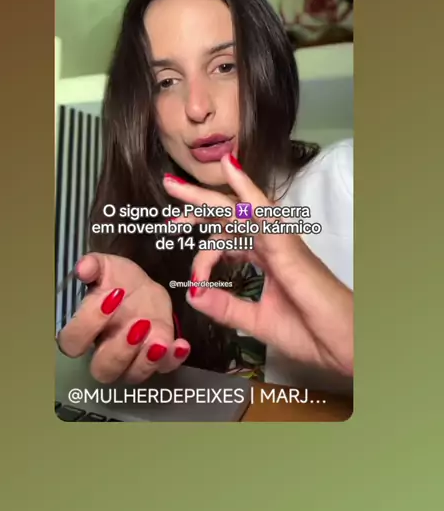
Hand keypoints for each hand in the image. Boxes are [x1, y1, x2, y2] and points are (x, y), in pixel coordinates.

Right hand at [57, 253, 189, 382]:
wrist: (144, 288)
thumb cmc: (118, 281)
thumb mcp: (105, 267)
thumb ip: (92, 266)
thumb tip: (83, 268)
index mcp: (86, 331)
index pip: (73, 342)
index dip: (88, 323)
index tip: (112, 295)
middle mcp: (105, 350)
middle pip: (102, 370)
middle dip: (120, 350)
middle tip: (139, 324)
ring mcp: (132, 358)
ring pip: (132, 376)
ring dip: (146, 361)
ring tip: (159, 340)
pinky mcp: (158, 358)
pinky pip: (164, 369)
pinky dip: (172, 360)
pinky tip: (180, 345)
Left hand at [163, 156, 352, 376]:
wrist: (343, 343)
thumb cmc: (310, 331)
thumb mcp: (256, 320)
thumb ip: (225, 306)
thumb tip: (192, 294)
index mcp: (265, 258)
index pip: (226, 242)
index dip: (202, 257)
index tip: (191, 283)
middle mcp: (270, 242)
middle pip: (227, 217)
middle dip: (196, 207)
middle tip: (168, 195)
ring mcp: (279, 239)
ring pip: (237, 208)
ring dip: (205, 196)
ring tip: (175, 186)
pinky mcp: (285, 243)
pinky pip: (262, 209)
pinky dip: (246, 187)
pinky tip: (229, 168)